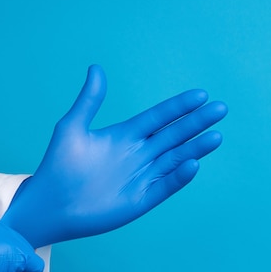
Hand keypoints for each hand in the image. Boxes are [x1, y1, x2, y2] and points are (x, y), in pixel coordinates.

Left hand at [1, 65, 227, 247]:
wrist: (49, 204)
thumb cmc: (57, 165)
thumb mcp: (72, 127)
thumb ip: (89, 100)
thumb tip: (96, 67)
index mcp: (124, 135)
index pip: (159, 117)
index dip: (179, 107)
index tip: (201, 95)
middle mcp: (137, 155)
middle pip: (173, 135)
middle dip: (196, 123)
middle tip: (221, 109)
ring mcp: (140, 177)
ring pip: (174, 159)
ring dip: (194, 148)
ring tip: (216, 135)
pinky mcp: (139, 200)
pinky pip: (163, 186)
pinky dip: (178, 177)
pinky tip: (192, 164)